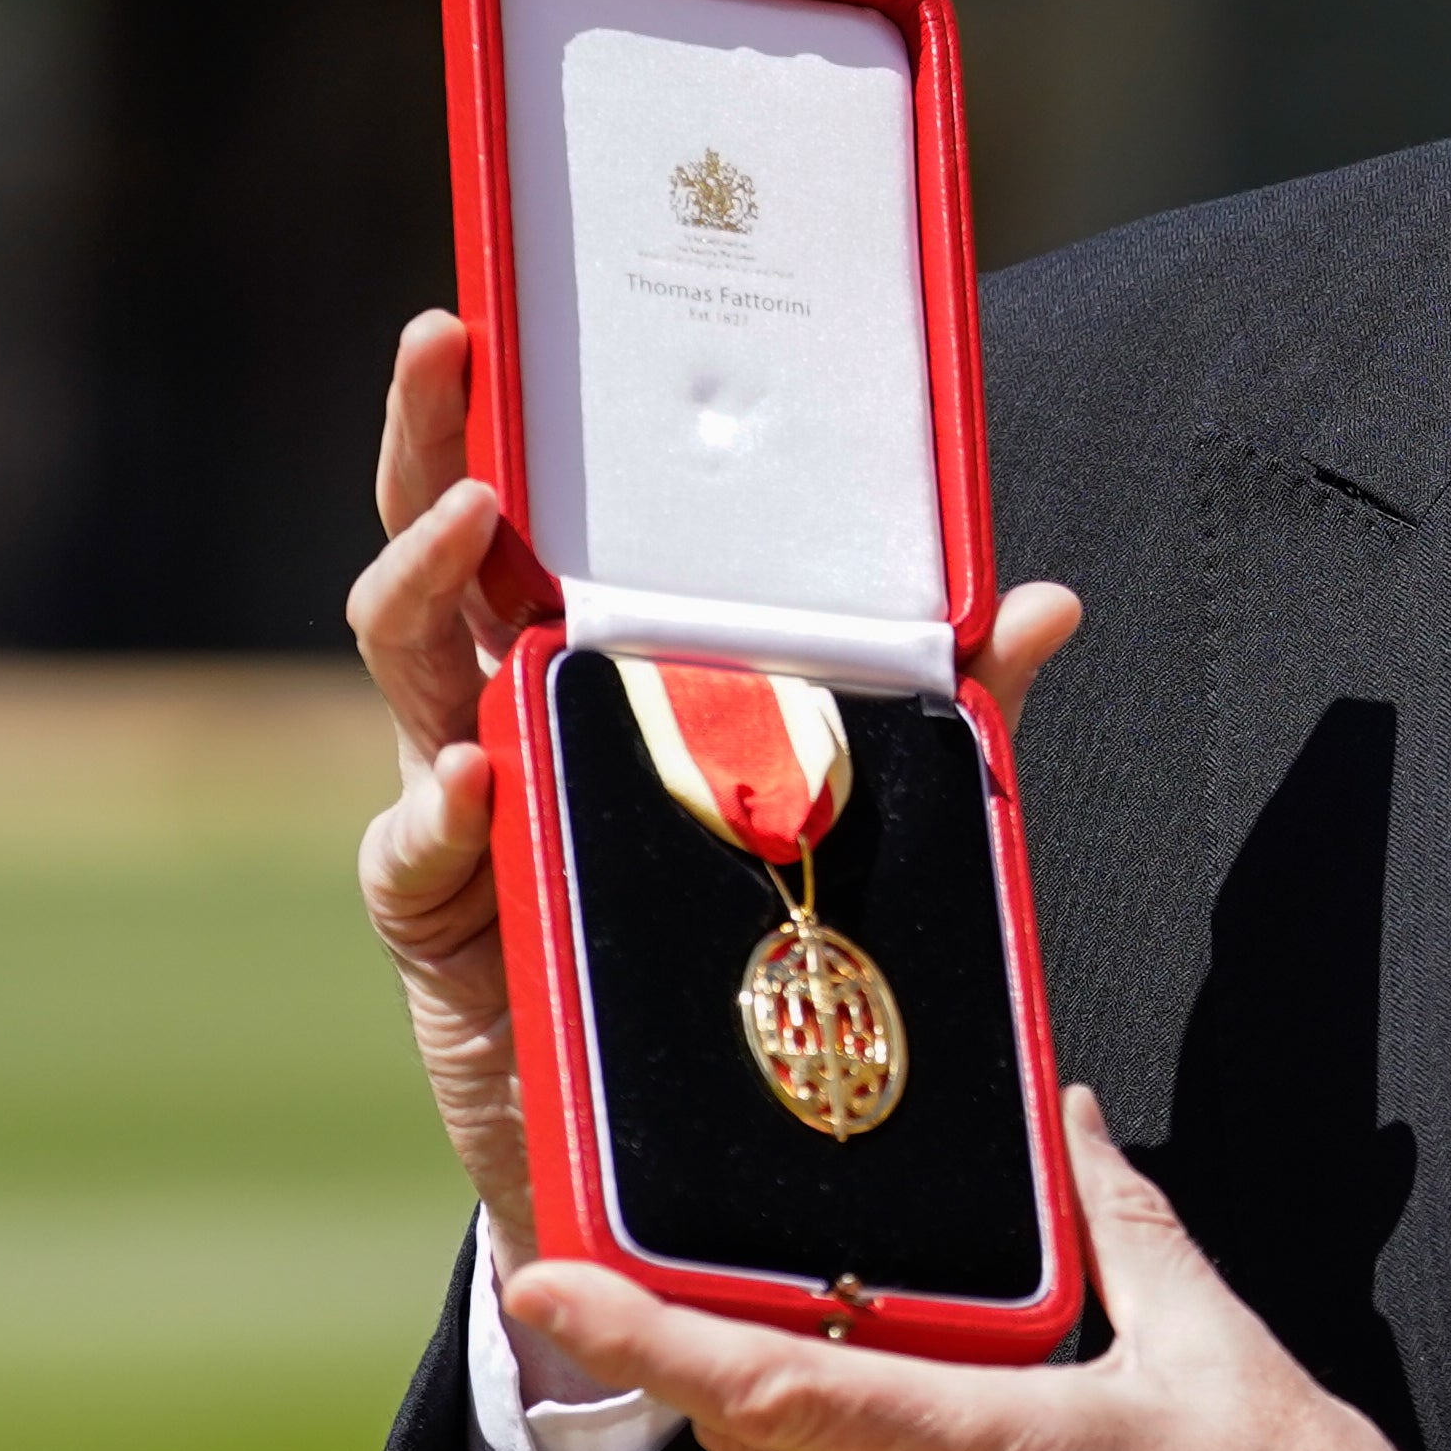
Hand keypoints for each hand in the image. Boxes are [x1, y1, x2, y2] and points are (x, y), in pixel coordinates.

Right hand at [345, 308, 1083, 1263]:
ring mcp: (456, 802)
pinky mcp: (437, 914)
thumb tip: (1048, 598)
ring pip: (402, 666)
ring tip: (473, 522)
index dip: (495, 414)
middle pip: (435, 549)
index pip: (529, 511)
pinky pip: (414, 845)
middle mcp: (501, 705)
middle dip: (429, 440)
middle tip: (446, 340)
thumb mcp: (857, 802)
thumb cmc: (750, 930)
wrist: (680, 1137)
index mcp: (587, 658)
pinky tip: (477, 771)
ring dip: (425, 582)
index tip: (491, 313)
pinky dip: (442, 803)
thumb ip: (944, 706)